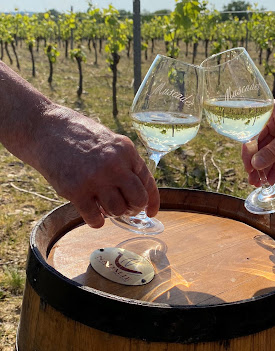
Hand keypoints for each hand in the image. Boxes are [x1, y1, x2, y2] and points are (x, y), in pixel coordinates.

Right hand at [33, 105, 159, 227]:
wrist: (45, 129)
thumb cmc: (78, 136)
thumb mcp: (109, 142)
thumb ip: (124, 162)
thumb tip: (137, 190)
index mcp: (126, 150)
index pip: (148, 181)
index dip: (152, 201)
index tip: (150, 212)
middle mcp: (114, 164)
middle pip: (137, 199)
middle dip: (133, 208)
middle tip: (124, 208)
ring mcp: (95, 178)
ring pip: (118, 211)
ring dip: (113, 213)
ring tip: (104, 206)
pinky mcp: (75, 190)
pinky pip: (95, 218)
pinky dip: (96, 221)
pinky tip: (93, 214)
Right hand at [241, 98, 274, 185]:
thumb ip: (273, 151)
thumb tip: (255, 165)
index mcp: (269, 112)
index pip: (252, 133)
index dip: (249, 152)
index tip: (249, 168)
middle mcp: (272, 122)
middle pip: (258, 145)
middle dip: (255, 163)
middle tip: (252, 180)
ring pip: (268, 153)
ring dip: (263, 168)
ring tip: (258, 184)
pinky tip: (270, 180)